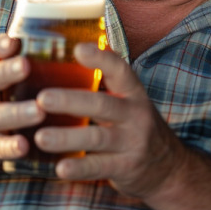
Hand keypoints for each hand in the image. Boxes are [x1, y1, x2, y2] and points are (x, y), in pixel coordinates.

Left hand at [34, 43, 185, 199]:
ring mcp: (132, 142)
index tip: (77, 49)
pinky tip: (60, 168)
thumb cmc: (135, 124)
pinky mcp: (126, 168)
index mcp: (131, 92)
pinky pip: (100, 167)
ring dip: (67, 137)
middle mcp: (134, 115)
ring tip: (40, 137)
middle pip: (101, 104)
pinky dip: (79, 168)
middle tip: (41, 98)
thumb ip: (105, 78)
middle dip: (70, 101)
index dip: (100, 58)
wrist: (170, 168)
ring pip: (97, 137)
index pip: (119, 70)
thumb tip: (74, 41)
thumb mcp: (128, 99)